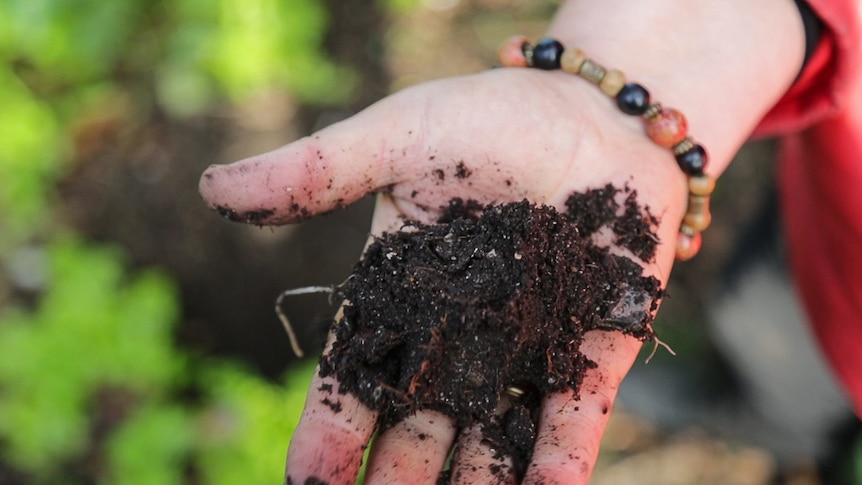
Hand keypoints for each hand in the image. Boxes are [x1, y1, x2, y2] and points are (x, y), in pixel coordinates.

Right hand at [199, 68, 685, 483]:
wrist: (593, 110)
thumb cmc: (490, 118)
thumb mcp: (396, 139)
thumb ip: (316, 172)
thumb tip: (212, 190)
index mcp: (404, 292)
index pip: (357, 372)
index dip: (332, 427)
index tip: (306, 480)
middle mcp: (460, 334)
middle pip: (419, 422)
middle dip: (400, 477)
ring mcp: (526, 345)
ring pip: (491, 435)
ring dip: (476, 483)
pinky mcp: (591, 346)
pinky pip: (575, 415)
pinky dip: (559, 460)